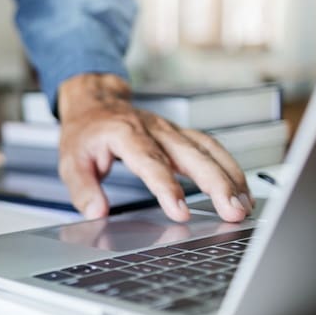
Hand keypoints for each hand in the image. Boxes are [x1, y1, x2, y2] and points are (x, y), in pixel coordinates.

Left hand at [57, 73, 252, 222]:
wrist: (94, 102)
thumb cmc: (85, 132)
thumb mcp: (71, 161)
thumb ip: (83, 188)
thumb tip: (96, 212)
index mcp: (124, 133)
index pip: (151, 162)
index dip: (167, 187)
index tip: (180, 211)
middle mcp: (154, 129)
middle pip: (191, 155)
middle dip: (215, 184)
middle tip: (232, 211)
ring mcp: (171, 130)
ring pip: (208, 150)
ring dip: (230, 177)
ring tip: (244, 206)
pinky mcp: (181, 135)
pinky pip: (211, 149)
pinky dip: (229, 168)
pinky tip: (241, 190)